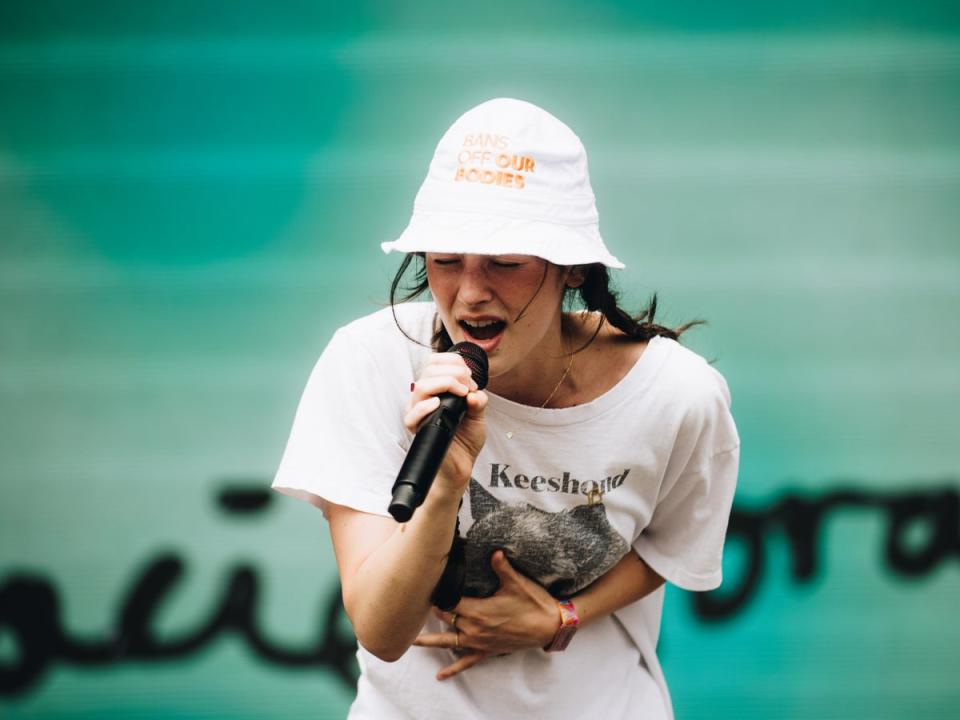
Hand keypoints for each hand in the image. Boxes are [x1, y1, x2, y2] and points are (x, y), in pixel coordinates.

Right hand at [405, 352, 487, 492]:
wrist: (461, 465)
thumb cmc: (466, 439)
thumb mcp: (478, 415)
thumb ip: (478, 400)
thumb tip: (473, 393)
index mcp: (437, 389)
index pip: (435, 362)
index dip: (453, 362)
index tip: (470, 376)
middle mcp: (425, 398)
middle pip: (428, 370)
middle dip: (454, 372)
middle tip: (469, 386)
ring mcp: (419, 412)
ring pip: (420, 387)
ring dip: (444, 383)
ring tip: (461, 393)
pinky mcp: (416, 429)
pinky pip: (411, 415)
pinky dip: (424, 406)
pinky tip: (437, 404)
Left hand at [413, 550, 560, 679]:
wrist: (550, 626)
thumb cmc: (533, 603)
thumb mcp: (516, 582)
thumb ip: (502, 566)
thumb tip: (494, 551)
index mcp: (479, 611)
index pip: (449, 602)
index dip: (437, 594)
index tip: (425, 586)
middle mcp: (475, 629)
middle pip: (446, 619)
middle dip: (433, 611)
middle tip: (416, 603)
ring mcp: (480, 642)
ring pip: (449, 642)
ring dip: (430, 641)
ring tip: (411, 641)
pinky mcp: (487, 651)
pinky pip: (466, 663)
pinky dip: (453, 669)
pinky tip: (440, 676)